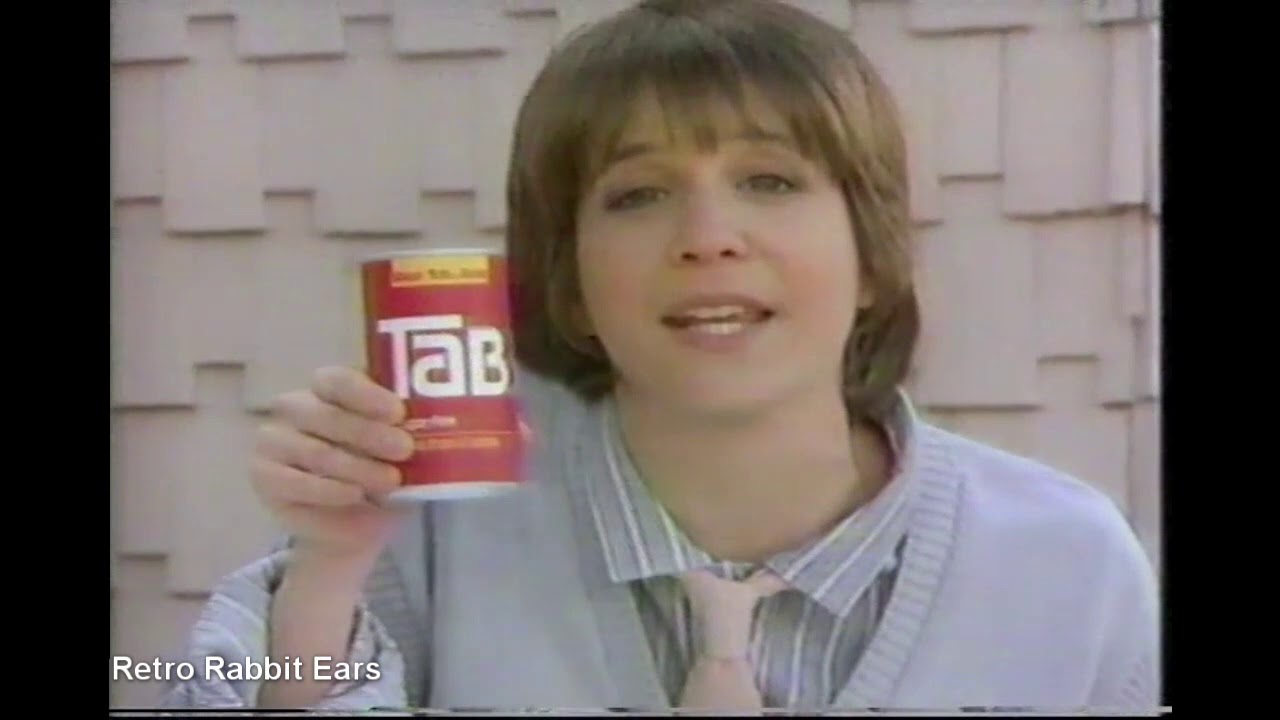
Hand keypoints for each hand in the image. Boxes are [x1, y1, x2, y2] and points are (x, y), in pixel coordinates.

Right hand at [251, 366, 414, 561]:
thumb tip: (429, 426)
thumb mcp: (395, 451)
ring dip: (357, 467)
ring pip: (316, 451)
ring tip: (391, 480)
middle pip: (327, 415)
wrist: (353, 523)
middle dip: (370, 433)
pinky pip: (296, 482)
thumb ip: (402, 432)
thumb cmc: (377, 471)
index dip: (366, 394)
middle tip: (405, 449)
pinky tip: (354, 495)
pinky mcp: (263, 476)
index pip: (336, 380)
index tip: (399, 412)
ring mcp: (273, 441)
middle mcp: (293, 408)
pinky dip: (329, 490)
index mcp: (325, 389)